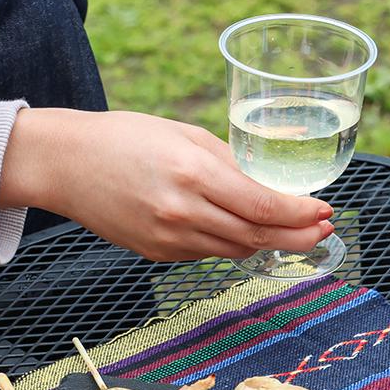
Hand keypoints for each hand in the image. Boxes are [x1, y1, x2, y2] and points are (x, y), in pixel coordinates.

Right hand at [0, 109, 332, 261]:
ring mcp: (169, 239)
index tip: (324, 212)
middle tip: (323, 232)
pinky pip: (208, 253)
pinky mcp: (157, 254)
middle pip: (256, 238)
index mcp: (193, 174)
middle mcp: (183, 212)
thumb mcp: (185, 135)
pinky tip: (243, 231)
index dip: (300, 215)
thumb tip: (271, 187)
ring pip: (236, 251)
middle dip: (297, 237)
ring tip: (294, 232)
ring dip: (268, 243)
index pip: (262, 208)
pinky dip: (232, 243)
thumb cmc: (124, 138)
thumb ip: (230, 163)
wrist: (65, 164)